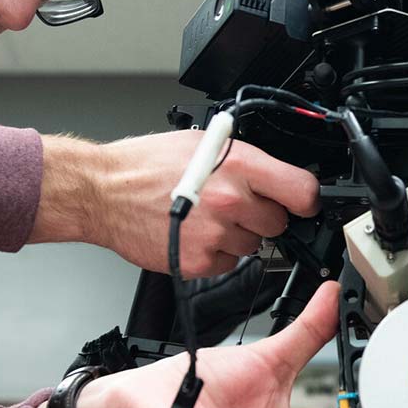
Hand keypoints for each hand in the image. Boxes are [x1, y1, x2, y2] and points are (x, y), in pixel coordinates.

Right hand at [35, 133, 318, 276]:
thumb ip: (243, 160)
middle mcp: (230, 200)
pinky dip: (216, 254)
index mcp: (237, 165)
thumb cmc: (144, 165)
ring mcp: (215, 234)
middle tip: (237, 206)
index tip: (303, 203)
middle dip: (263, 215)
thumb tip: (275, 175)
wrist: (102, 192)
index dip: (305, 199)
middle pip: (279, 222)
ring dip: (238, 235)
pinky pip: (227, 264)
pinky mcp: (199, 262)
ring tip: (207, 218)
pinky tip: (194, 235)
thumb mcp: (201, 144)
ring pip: (253, 245)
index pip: (302, 190)